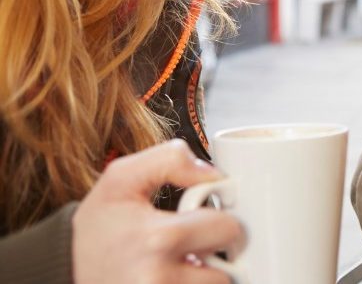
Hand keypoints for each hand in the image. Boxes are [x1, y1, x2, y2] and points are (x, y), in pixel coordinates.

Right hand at [72, 139, 243, 283]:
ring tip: (181, 263)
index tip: (206, 218)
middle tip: (194, 243)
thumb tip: (215, 174)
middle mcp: (158, 278)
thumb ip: (171, 160)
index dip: (221, 220)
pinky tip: (174, 277)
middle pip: (227, 270)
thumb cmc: (99, 224)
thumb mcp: (121, 178)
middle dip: (214, 253)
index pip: (227, 228)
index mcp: (157, 239)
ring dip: (205, 277)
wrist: (65, 266)